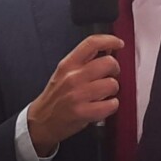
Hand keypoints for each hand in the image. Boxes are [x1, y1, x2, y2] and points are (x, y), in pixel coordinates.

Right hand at [26, 34, 124, 154]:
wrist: (41, 120)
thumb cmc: (55, 98)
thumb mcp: (63, 73)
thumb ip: (82, 61)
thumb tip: (106, 51)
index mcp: (68, 65)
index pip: (91, 43)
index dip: (110, 40)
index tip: (118, 44)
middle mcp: (73, 77)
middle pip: (108, 62)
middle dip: (115, 69)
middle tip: (110, 75)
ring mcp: (77, 95)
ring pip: (112, 84)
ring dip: (112, 90)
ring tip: (104, 93)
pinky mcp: (83, 112)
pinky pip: (111, 104)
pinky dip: (112, 105)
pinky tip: (104, 105)